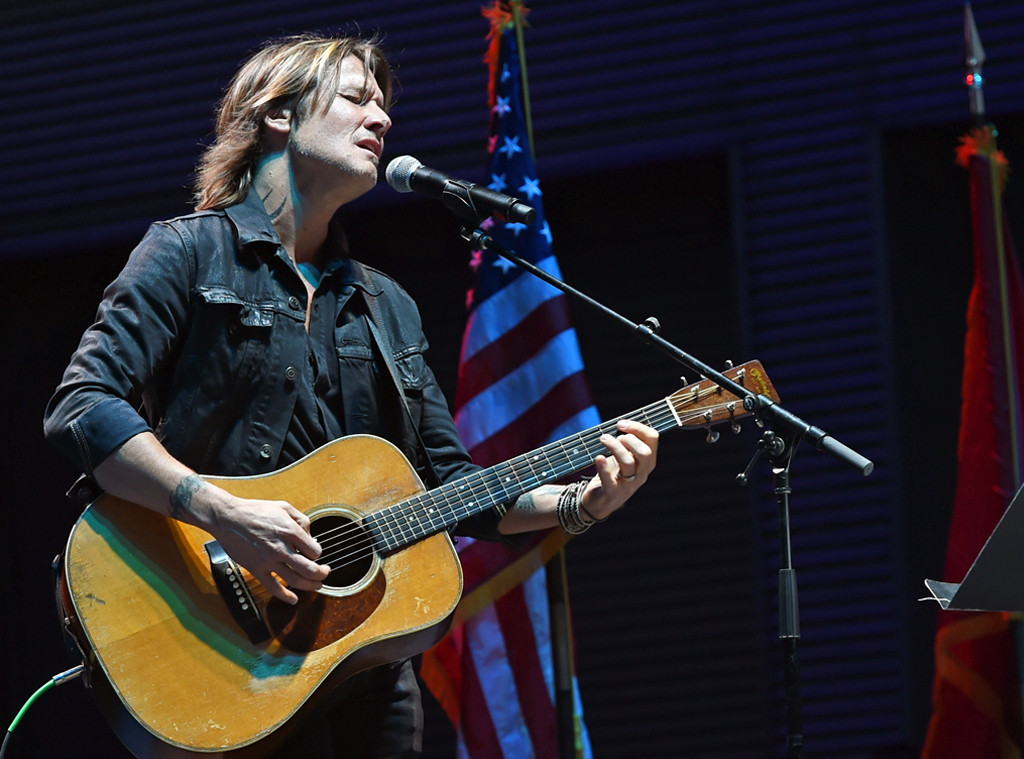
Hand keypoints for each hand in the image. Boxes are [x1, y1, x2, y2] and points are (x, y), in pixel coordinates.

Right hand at [207, 493, 330, 604]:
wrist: (228, 517)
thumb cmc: (254, 510)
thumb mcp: (283, 507)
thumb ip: (301, 519)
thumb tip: (310, 534)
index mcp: (290, 531)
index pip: (315, 550)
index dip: (318, 553)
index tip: (315, 553)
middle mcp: (281, 548)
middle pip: (309, 569)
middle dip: (321, 574)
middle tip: (325, 573)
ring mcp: (268, 561)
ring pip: (295, 580)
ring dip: (310, 586)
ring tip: (317, 586)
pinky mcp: (256, 569)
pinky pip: (273, 587)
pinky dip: (285, 596)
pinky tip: (294, 600)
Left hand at [581, 419, 658, 521]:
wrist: (599, 502)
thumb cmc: (612, 475)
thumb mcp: (624, 458)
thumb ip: (627, 443)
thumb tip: (623, 424)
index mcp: (647, 462)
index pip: (652, 439)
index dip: (638, 427)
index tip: (621, 424)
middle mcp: (641, 474)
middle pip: (644, 453)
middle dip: (629, 439)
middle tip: (615, 436)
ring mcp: (628, 485)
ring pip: (628, 463)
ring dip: (614, 447)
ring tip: (603, 439)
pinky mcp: (613, 493)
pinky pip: (610, 480)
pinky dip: (603, 467)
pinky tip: (598, 458)